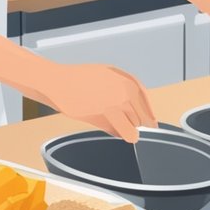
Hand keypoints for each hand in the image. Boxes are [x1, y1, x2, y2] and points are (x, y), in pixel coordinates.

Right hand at [34, 63, 156, 142]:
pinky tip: (114, 129)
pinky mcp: (105, 116)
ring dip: (127, 129)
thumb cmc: (79, 79)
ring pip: (133, 127)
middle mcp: (125, 92)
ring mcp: (116, 104)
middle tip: (123, 122)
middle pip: (141, 118)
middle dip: (135, 122)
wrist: (58, 83)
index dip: (149, 115)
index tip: (151, 124)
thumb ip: (125, 89)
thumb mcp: (108, 75)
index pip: (146, 103)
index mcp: (127, 80)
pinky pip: (122, 132)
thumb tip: (139, 111)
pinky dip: (120, 134)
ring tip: (117, 125)